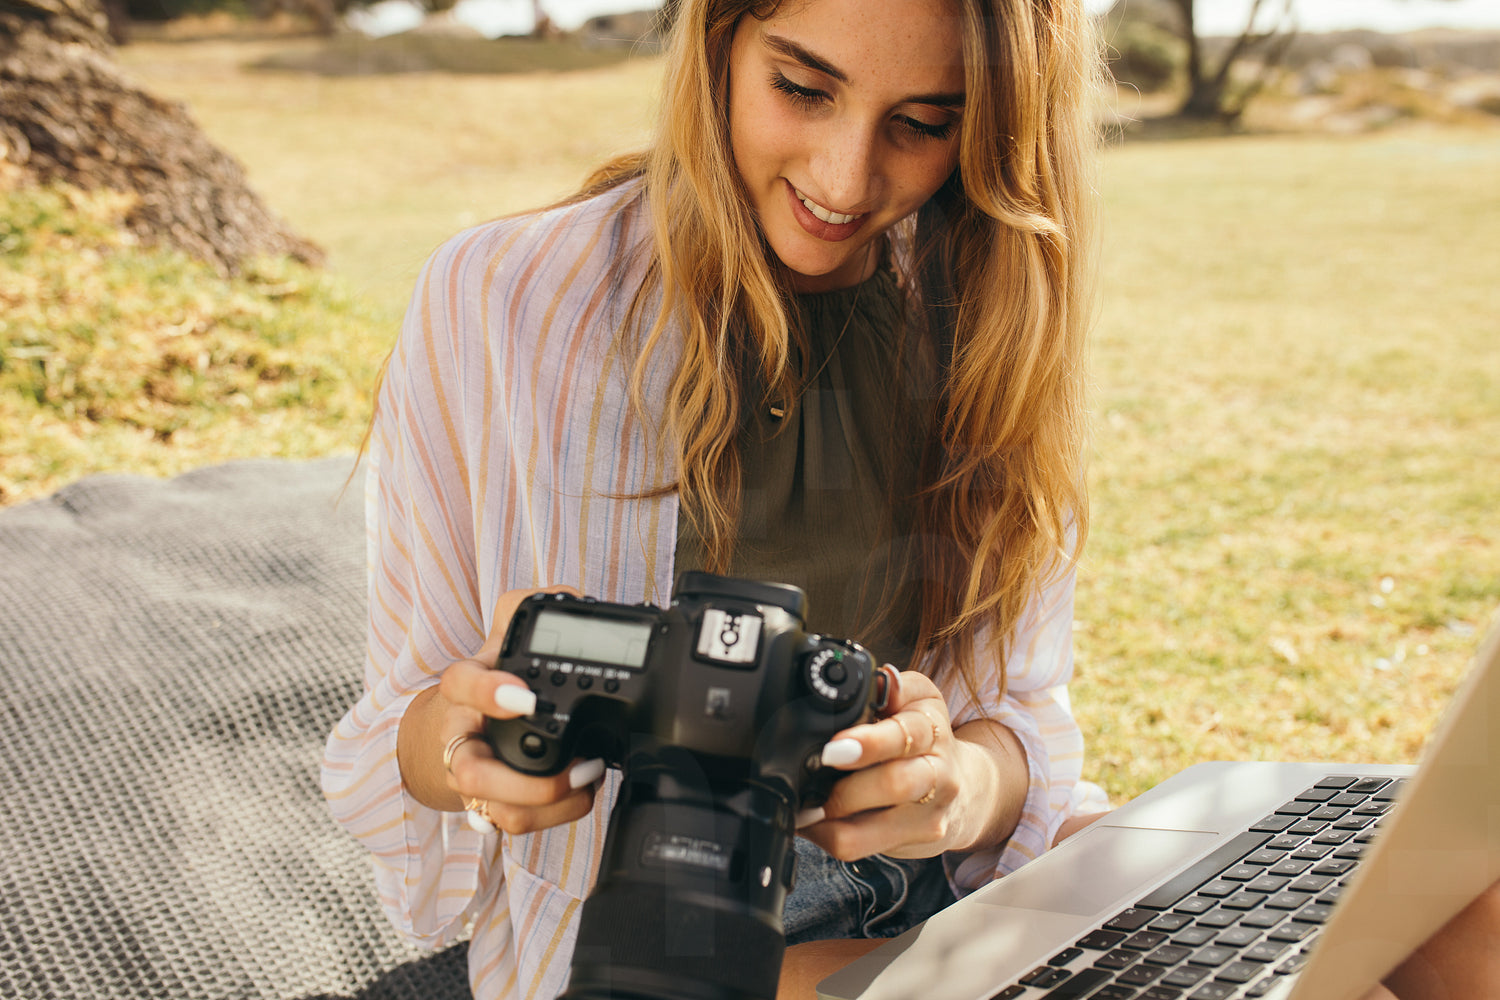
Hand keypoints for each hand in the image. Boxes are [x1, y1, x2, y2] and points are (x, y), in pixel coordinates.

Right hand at [400, 586, 606, 835]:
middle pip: (468, 773)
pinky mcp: (490, 804)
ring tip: (587, 777)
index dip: (488, 693)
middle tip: (577, 764)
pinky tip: (579, 795)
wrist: (463, 718)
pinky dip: (551, 817)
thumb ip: (532, 607)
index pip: (460, 685)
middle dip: (524, 780)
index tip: (526, 699)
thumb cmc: (493, 671)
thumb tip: (571, 601)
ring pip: (493, 808)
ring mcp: (472, 776)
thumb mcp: (507, 629)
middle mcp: (461, 736)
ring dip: (546, 803)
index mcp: (464, 686)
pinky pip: (512, 823)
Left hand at [797, 669, 1020, 860]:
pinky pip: (863, 847)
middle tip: (815, 785)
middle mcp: (939, 771)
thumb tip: (883, 679)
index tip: (834, 748)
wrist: (962, 785)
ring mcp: (931, 811)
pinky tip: (814, 823)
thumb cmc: (923, 736)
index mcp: (931, 727)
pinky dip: (829, 836)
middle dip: (847, 787)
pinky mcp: (920, 840)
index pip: (906, 734)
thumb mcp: (916, 698)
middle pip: (896, 783)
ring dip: (832, 817)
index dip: (868, 743)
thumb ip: (894, 687)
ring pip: (877, 826)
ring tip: (806, 806)